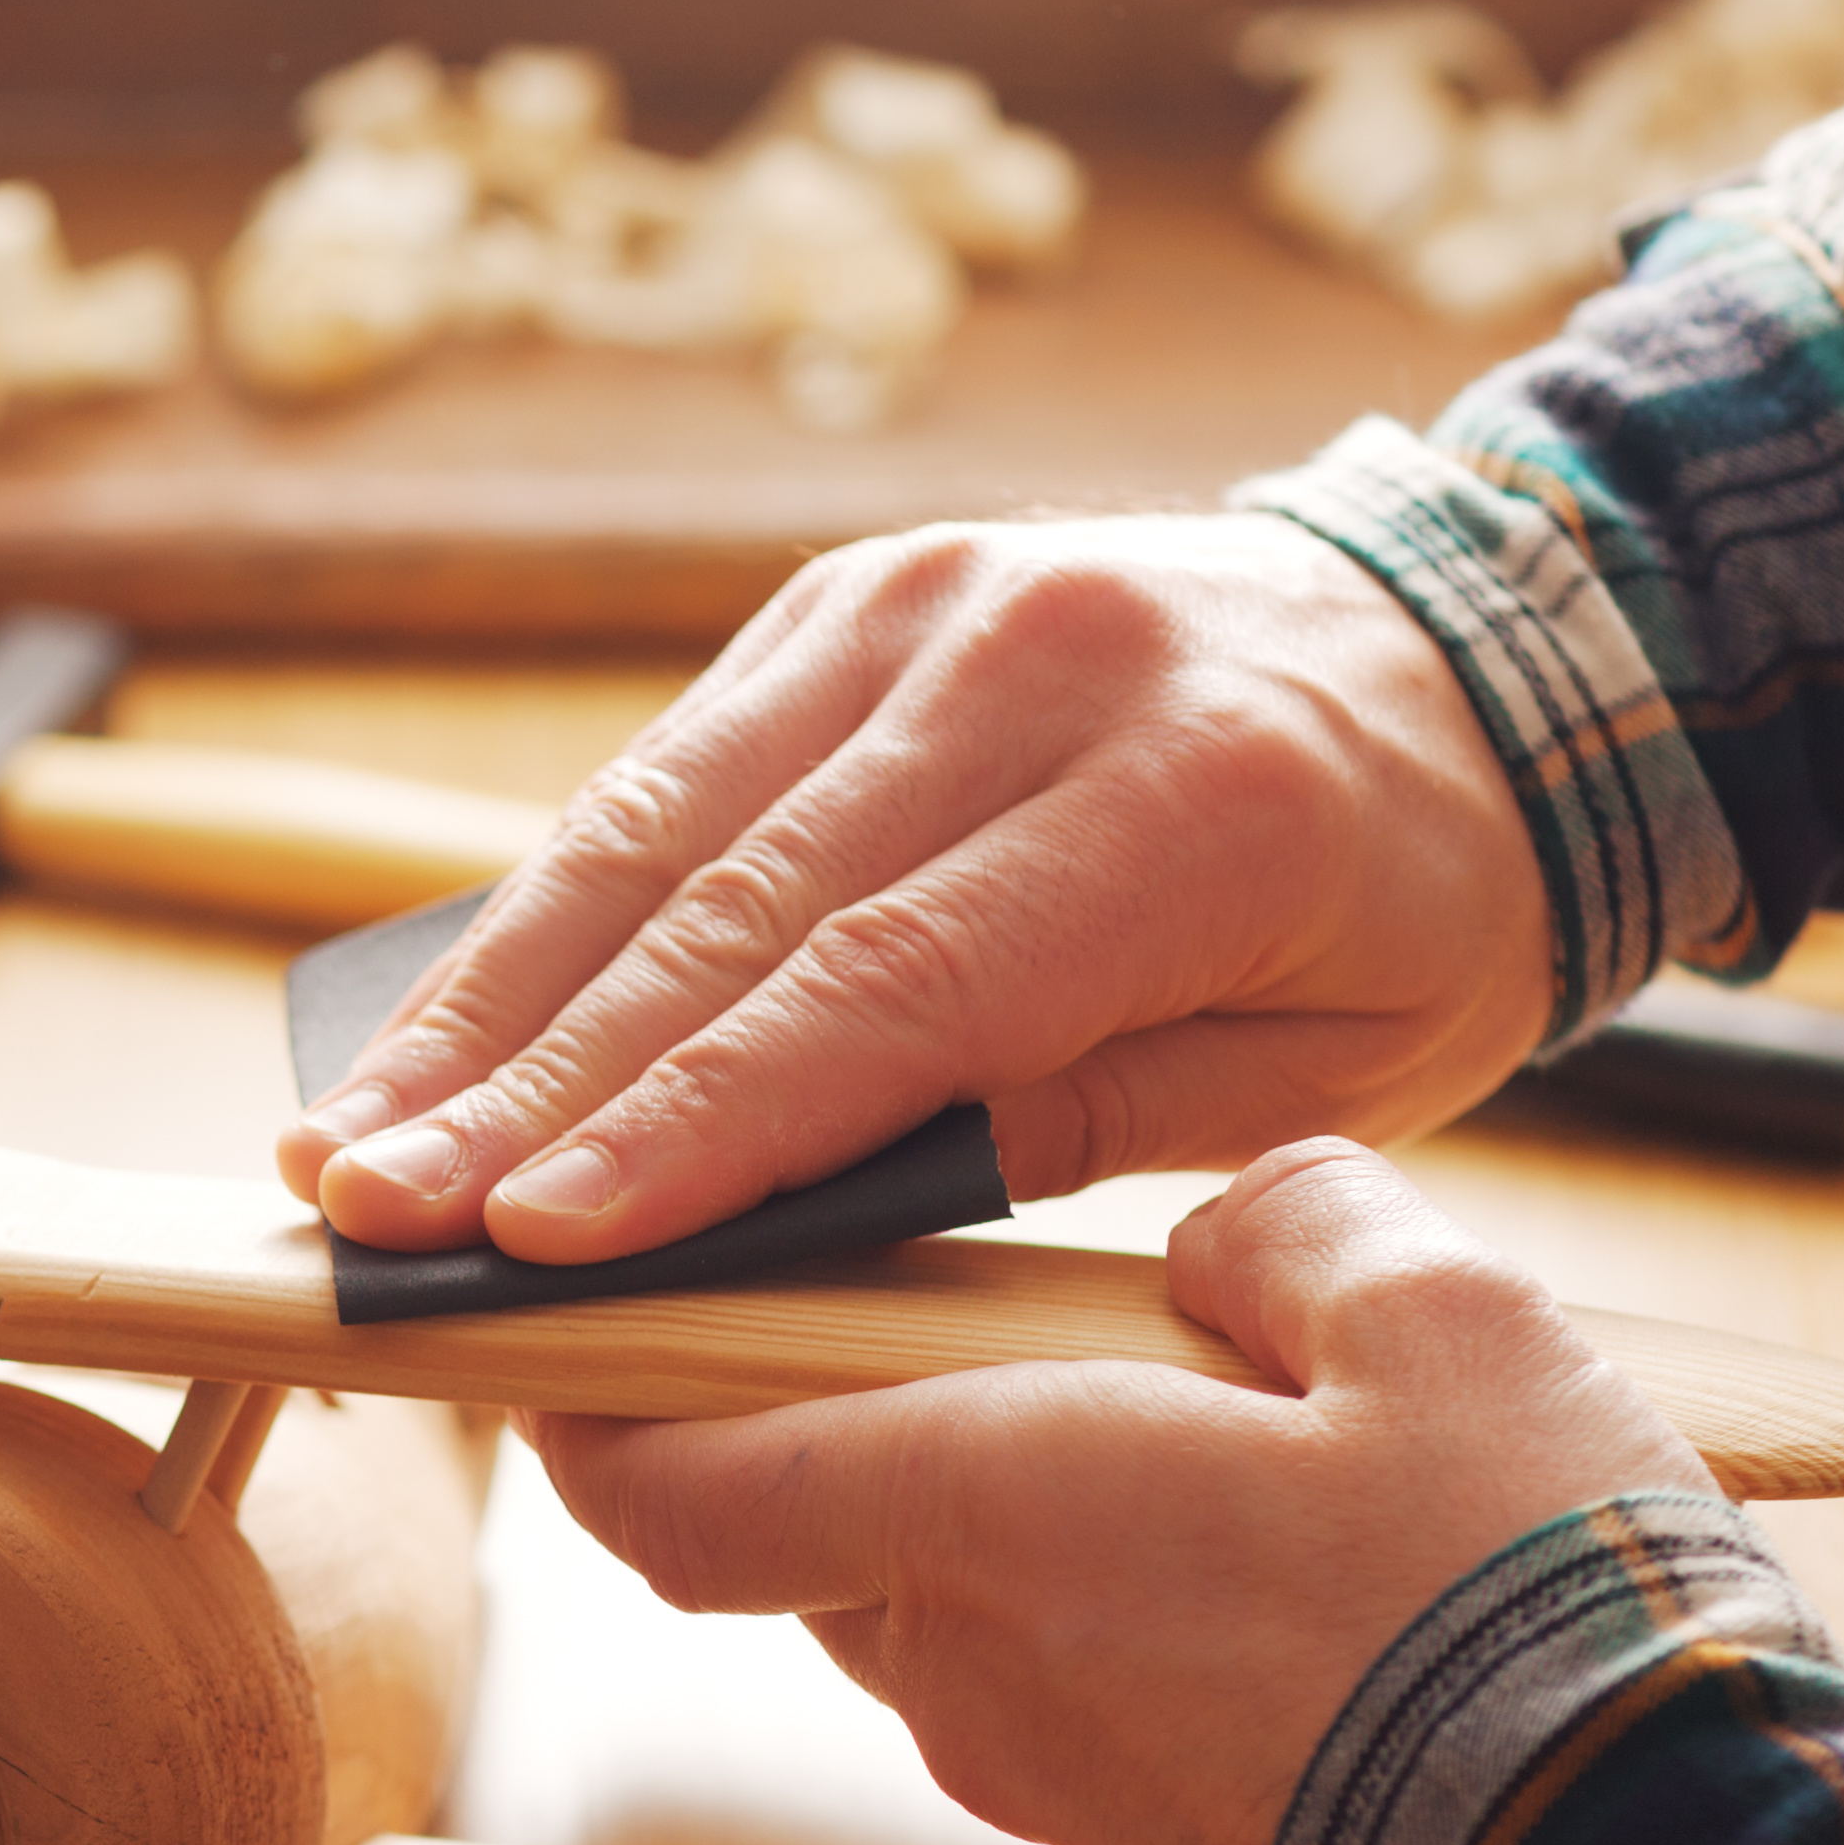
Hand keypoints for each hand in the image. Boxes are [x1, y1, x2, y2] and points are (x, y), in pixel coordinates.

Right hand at [280, 514, 1554, 1259]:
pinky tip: (436, 1033)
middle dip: (527, 1089)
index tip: (535, 1245)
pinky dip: (540, 916)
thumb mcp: (1330, 1068)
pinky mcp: (848, 599)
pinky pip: (668, 776)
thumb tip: (806, 1203)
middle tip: (372, 1220)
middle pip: (730, 911)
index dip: (693, 1126)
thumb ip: (1077, 1119)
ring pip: (655, 832)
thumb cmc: (1417, 906)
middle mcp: (1033, 662)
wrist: (1496, 650)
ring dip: (483, 1008)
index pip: (888, 988)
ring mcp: (921, 605)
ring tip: (347, 1149)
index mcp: (1195, 795)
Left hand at [525, 1144, 1704, 1844]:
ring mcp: (1055, 1811)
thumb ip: (1293, 1230)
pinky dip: (1145, 1670)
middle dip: (883, 1440)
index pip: (664, 1483)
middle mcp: (964, 1679)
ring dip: (1039, 1556)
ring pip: (970, 1641)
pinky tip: (1310, 1632)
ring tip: (1238, 1479)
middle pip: (830, 1539)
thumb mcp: (1444, 1322)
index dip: (590, 1414)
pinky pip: (1095, 1744)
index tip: (572, 1353)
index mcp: (970, 1513)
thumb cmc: (1530, 1615)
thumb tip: (1229, 1244)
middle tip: (1032, 1348)